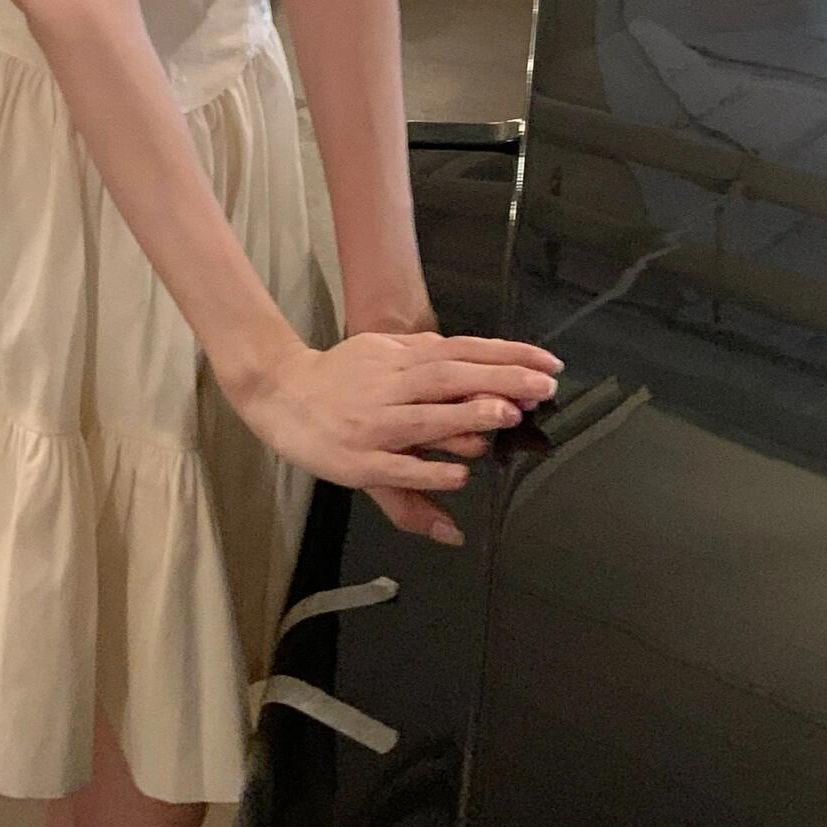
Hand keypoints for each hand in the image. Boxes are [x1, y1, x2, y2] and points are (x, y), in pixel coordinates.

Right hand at [228, 330, 559, 521]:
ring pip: (427, 418)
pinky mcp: (360, 459)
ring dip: (468, 415)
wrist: (280, 392)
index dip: (505, 355)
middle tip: (543, 385)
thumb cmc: (338, 380)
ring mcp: (376, 423)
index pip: (461, 351)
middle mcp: (391, 385)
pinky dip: (428, 469)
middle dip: (500, 379)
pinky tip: (459, 475)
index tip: (546, 362)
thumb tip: (475, 372)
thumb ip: (429, 366)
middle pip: (450, 377)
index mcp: (400, 359)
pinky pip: (399, 466)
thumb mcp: (382, 359)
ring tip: (508, 413)